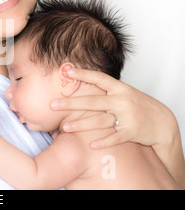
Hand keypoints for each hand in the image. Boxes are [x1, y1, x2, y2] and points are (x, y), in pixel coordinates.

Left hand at [50, 68, 178, 149]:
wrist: (162, 122)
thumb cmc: (138, 105)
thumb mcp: (123, 93)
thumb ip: (105, 90)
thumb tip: (79, 80)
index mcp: (120, 88)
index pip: (99, 78)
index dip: (83, 74)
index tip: (67, 71)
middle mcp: (122, 101)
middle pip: (93, 102)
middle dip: (71, 103)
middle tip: (53, 105)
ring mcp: (127, 116)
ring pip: (100, 121)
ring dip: (81, 125)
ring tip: (64, 127)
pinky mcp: (132, 132)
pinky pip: (115, 138)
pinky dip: (103, 141)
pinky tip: (90, 144)